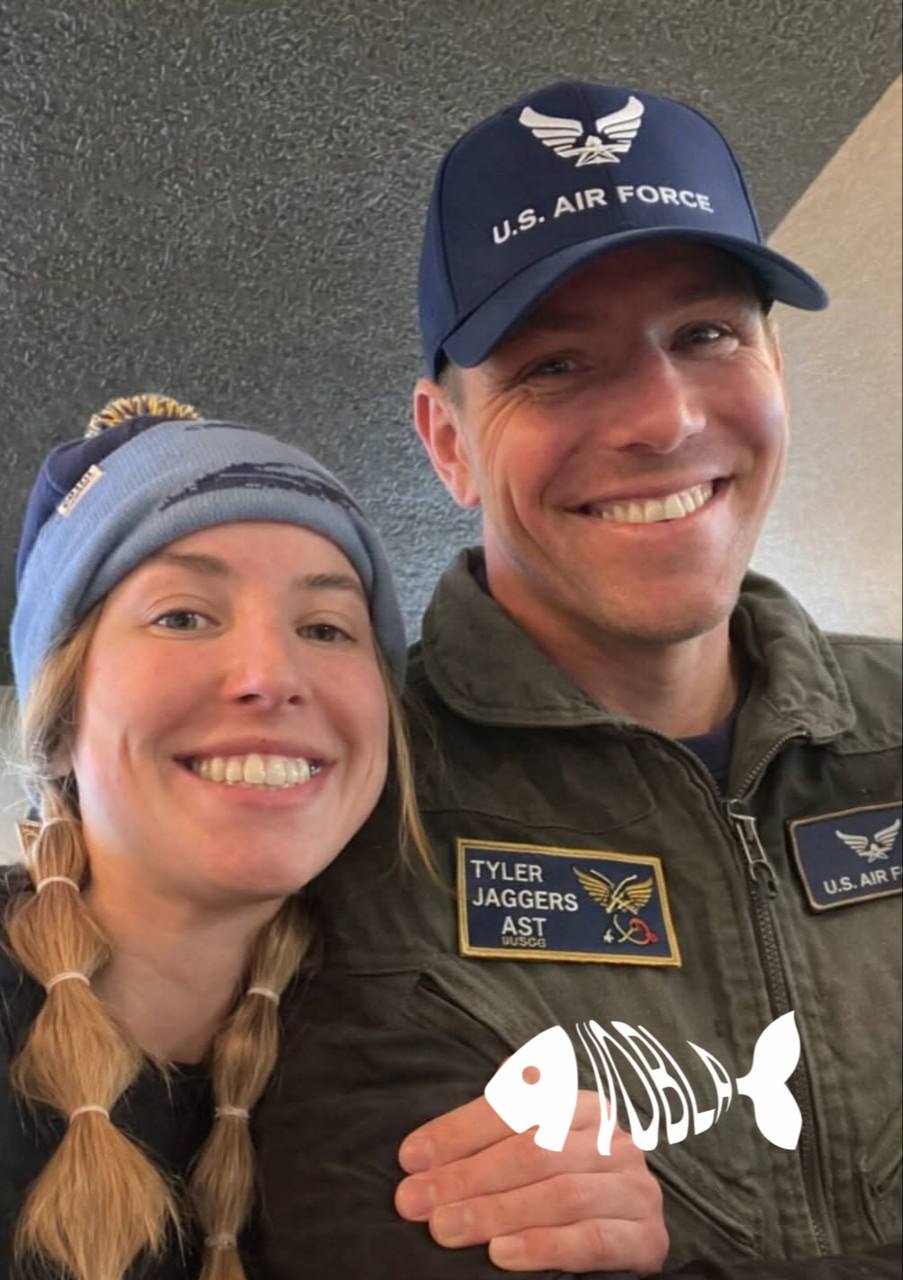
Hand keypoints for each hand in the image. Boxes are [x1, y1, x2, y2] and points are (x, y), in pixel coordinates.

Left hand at [395, 1091, 667, 1273]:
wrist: (626, 1237)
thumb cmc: (563, 1183)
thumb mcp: (536, 1143)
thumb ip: (499, 1123)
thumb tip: (439, 1131)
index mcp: (582, 1104)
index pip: (515, 1109)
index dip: (459, 1132)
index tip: (411, 1157)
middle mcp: (613, 1139)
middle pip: (533, 1151)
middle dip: (467, 1176)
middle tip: (416, 1201)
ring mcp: (634, 1187)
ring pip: (560, 1194)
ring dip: (497, 1212)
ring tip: (447, 1228)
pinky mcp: (647, 1236)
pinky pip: (592, 1240)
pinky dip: (544, 1246)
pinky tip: (502, 1254)